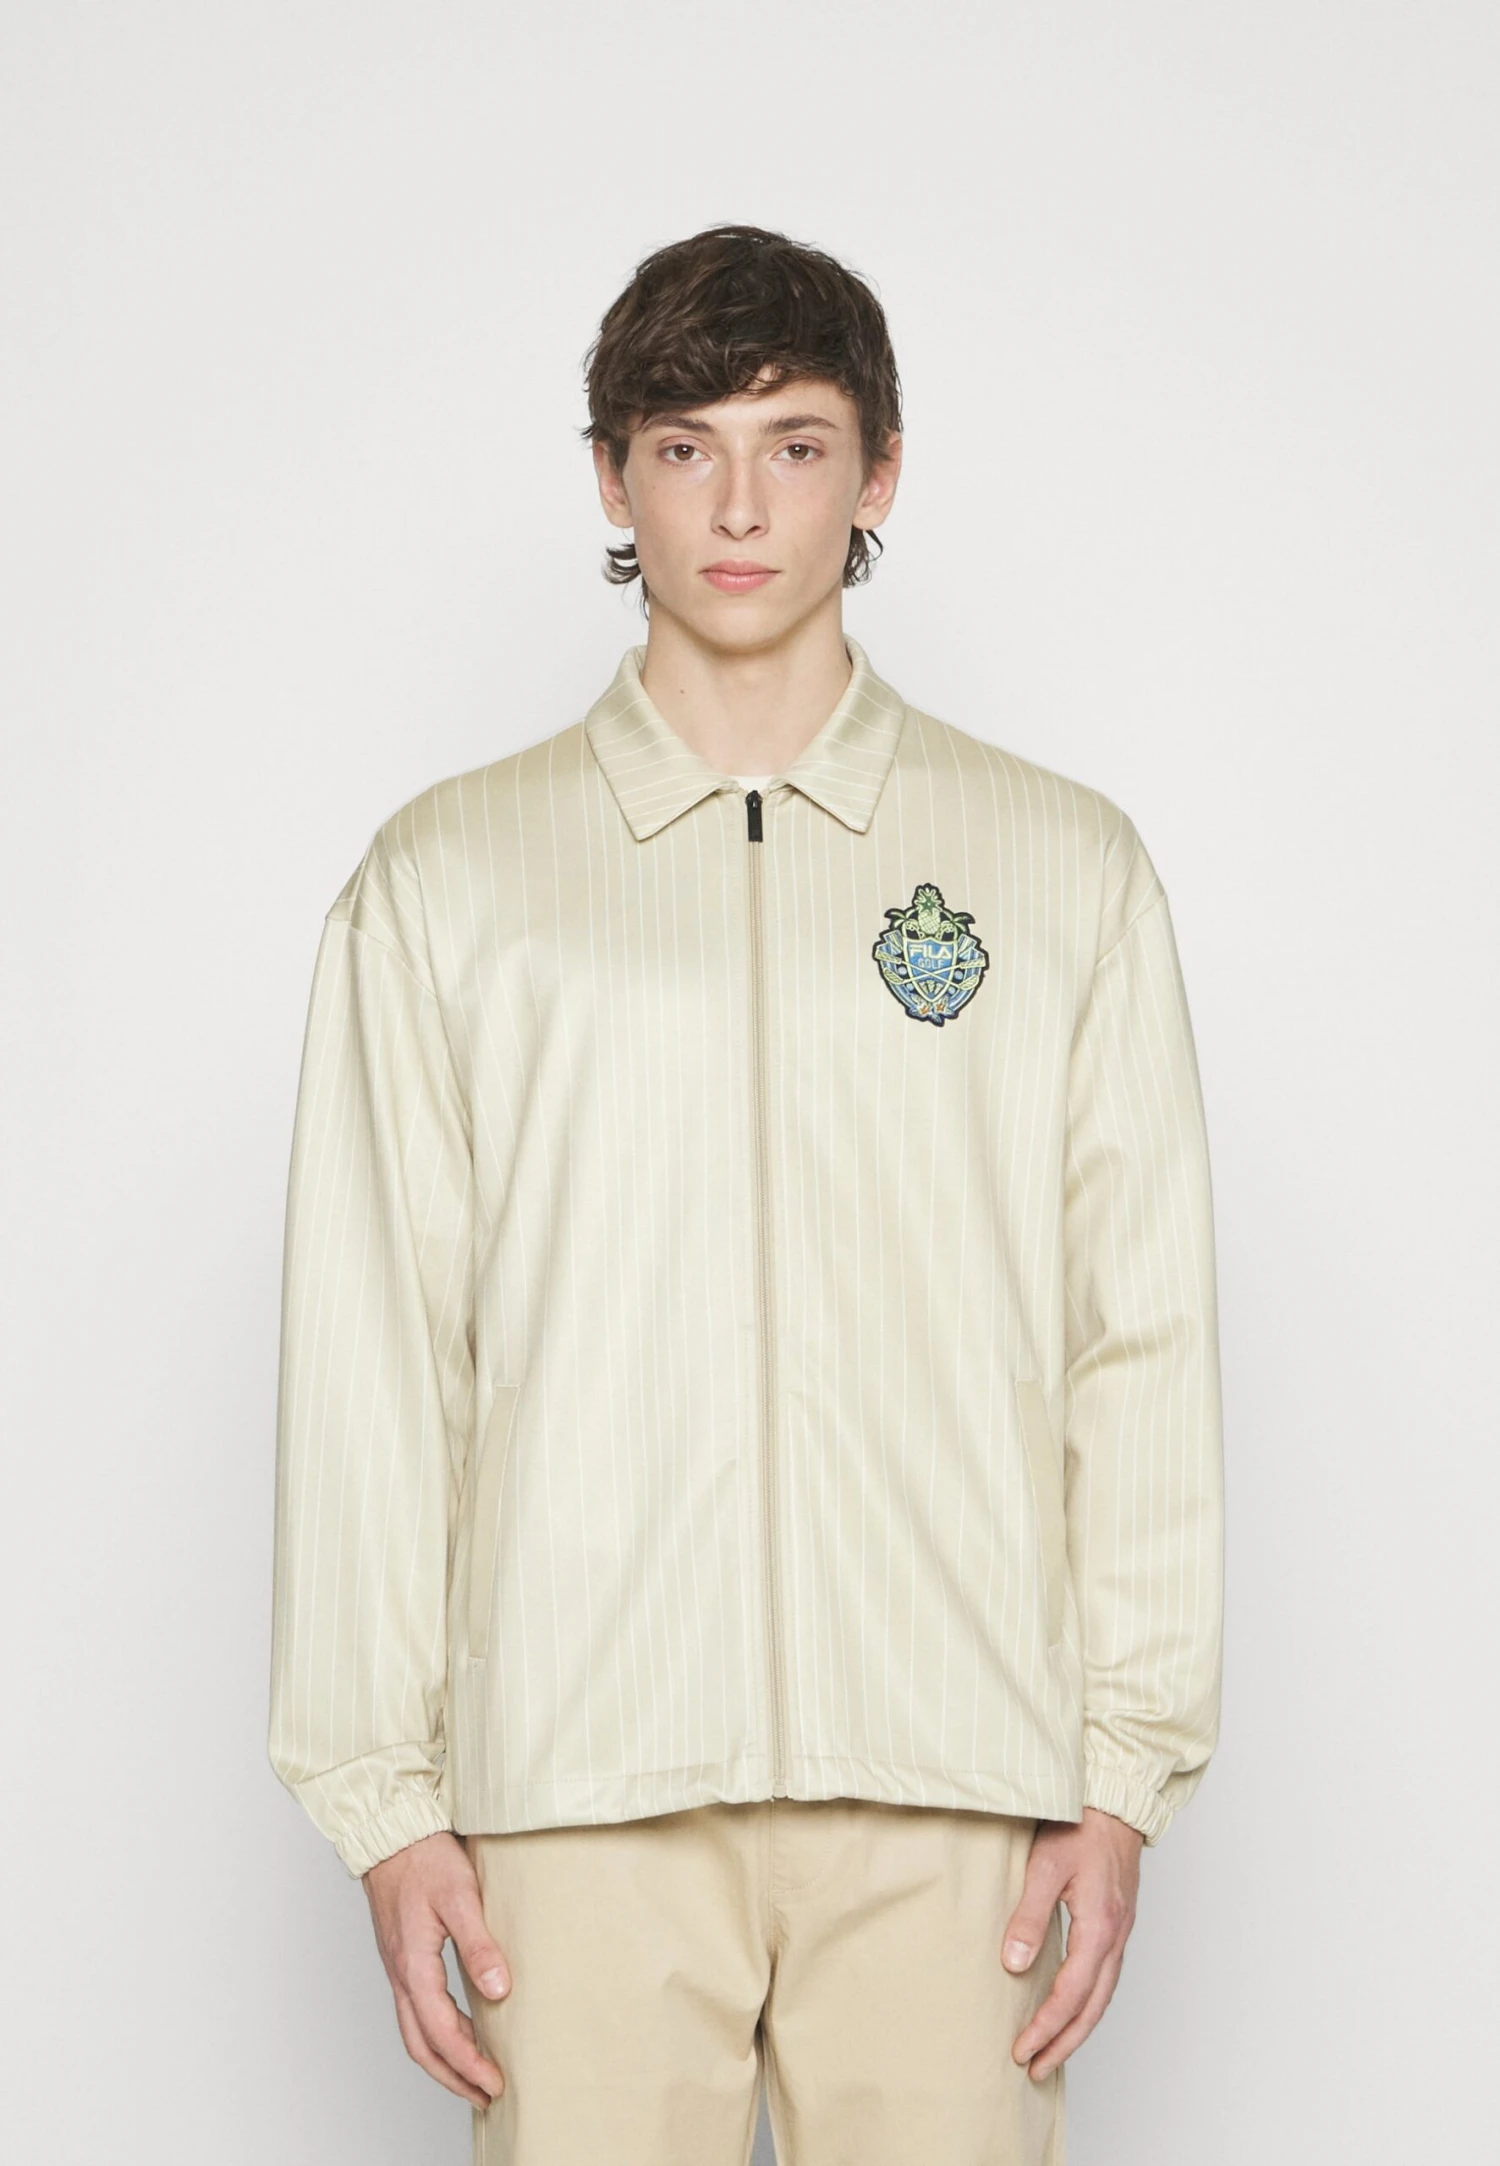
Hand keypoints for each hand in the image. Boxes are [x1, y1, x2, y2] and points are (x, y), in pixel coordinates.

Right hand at [362, 1830, 510, 2105]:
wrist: (392, 1834)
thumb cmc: (425, 1859)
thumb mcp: (460, 1897)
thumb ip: (478, 1945)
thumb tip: (499, 1991)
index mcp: (413, 1965)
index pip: (440, 2032)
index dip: (467, 2063)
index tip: (493, 2082)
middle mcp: (401, 1974)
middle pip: (421, 2046)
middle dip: (453, 2077)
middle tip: (485, 2095)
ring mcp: (398, 1967)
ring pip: (415, 2031)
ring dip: (443, 2059)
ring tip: (474, 2074)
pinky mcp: (402, 1957)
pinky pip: (415, 2011)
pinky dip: (436, 2033)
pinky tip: (459, 2029)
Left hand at [1002, 1806, 1143, 2078]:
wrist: (1114, 1800)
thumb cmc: (1079, 1824)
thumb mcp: (1045, 1866)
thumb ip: (1030, 1916)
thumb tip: (1015, 1965)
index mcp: (1099, 1927)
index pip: (1071, 1994)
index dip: (1046, 2027)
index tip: (1022, 2051)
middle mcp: (1115, 1936)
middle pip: (1093, 2008)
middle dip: (1064, 2043)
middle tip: (1036, 2069)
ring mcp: (1120, 1931)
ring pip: (1103, 1996)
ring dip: (1077, 2028)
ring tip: (1051, 2051)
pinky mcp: (1117, 1922)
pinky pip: (1106, 1977)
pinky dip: (1089, 2003)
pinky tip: (1072, 2007)